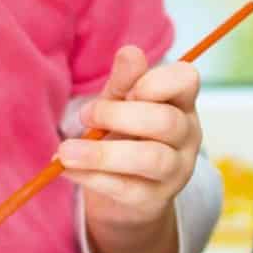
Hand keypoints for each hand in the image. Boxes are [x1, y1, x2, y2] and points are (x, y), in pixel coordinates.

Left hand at [62, 45, 201, 252]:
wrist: (124, 195)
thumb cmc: (124, 134)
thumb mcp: (120, 103)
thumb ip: (125, 81)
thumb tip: (130, 52)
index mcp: (181, 101)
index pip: (187, 80)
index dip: (156, 81)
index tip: (127, 89)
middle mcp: (187, 135)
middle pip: (165, 121)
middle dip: (119, 115)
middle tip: (84, 116)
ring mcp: (176, 171)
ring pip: (150, 159)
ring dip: (102, 153)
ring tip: (65, 151)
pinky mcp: (154, 201)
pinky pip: (126, 189)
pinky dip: (92, 177)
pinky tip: (66, 168)